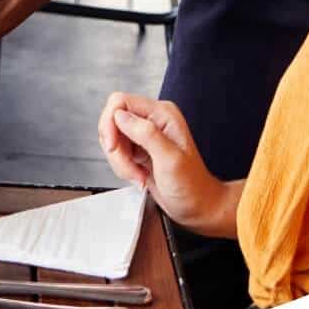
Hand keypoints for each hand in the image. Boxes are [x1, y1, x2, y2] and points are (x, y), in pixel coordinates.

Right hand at [97, 93, 234, 235]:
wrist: (198, 207)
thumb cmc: (192, 186)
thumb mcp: (170, 160)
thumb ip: (146, 134)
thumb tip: (120, 116)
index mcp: (162, 114)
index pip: (121, 102)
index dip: (110, 123)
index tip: (112, 147)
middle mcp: (152, 120)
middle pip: (113, 121)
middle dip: (116, 149)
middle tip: (130, 167)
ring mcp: (144, 135)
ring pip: (113, 139)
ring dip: (120, 162)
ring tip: (139, 176)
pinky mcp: (139, 150)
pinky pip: (118, 153)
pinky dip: (123, 168)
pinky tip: (139, 176)